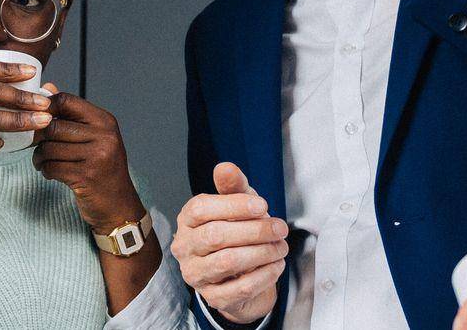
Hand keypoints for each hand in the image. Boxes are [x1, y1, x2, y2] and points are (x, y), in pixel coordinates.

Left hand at [31, 85, 144, 230]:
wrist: (119, 206)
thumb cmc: (102, 169)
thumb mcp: (93, 138)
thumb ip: (71, 114)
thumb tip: (48, 88)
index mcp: (105, 121)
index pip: (66, 101)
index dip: (45, 108)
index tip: (37, 119)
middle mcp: (104, 136)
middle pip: (53, 126)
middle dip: (39, 138)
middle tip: (37, 147)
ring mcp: (97, 156)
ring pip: (49, 148)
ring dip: (40, 157)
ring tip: (43, 162)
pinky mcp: (86, 177)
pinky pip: (52, 167)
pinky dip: (46, 171)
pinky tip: (51, 174)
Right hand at [170, 163, 288, 323]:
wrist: (238, 274)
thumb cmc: (235, 232)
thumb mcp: (237, 205)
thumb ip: (233, 186)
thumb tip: (225, 167)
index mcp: (187, 220)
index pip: (202, 209)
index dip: (234, 206)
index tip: (262, 206)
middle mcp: (185, 248)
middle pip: (216, 236)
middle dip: (255, 230)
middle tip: (280, 228)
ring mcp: (196, 275)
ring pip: (228, 262)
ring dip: (262, 253)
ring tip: (281, 247)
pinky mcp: (213, 298)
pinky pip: (241, 288)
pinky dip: (265, 275)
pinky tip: (276, 265)